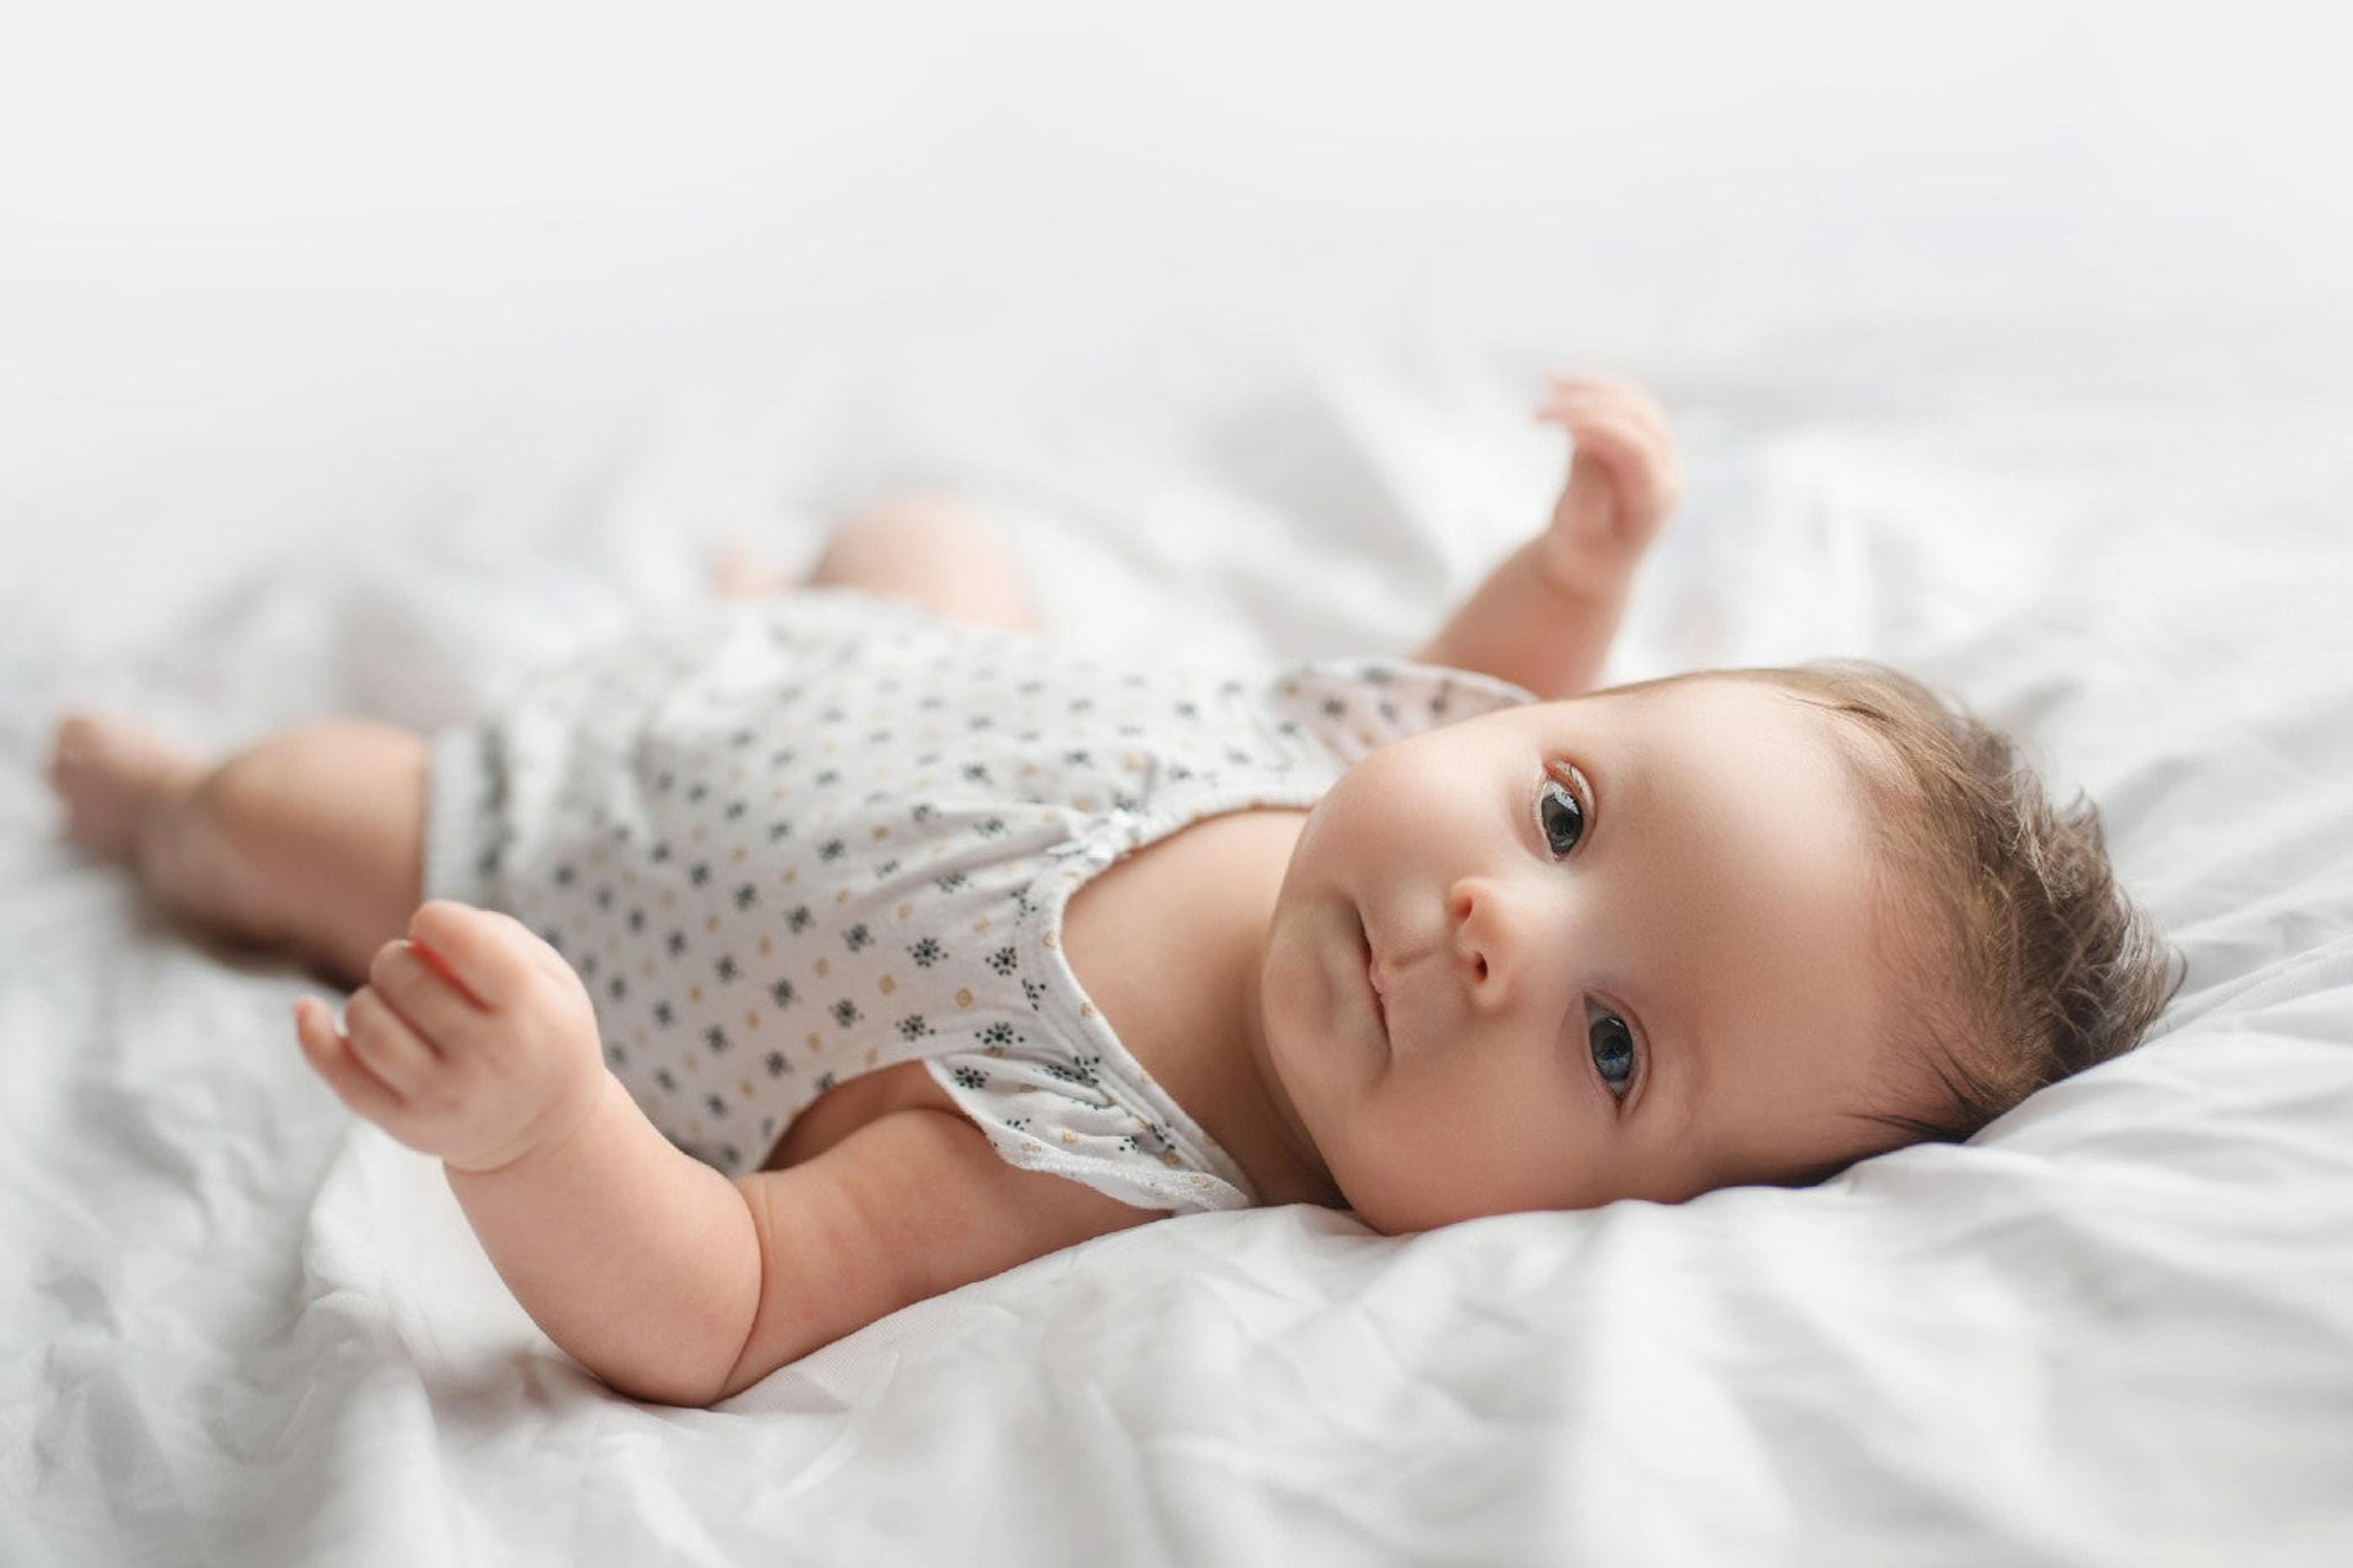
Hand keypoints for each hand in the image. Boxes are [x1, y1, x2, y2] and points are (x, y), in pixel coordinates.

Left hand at [294, 900, 607, 1173]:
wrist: (547, 1132)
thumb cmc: (541, 1032)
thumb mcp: (552, 978)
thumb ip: (494, 937)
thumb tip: (418, 932)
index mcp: (530, 1010)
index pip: (464, 941)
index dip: (435, 920)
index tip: (435, 928)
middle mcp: (489, 1056)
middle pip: (405, 976)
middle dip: (398, 958)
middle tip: (415, 970)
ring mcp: (443, 1096)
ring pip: (367, 1022)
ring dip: (369, 997)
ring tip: (395, 1005)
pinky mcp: (405, 1125)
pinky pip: (339, 1072)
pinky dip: (313, 1034)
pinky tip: (309, 1010)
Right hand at [1533, 372, 1681, 592]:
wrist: (1592, 565)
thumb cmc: (1581, 556)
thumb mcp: (1576, 534)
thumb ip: (1585, 490)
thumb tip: (1586, 439)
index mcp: (1655, 500)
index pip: (1635, 450)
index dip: (1599, 427)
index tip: (1556, 421)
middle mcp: (1666, 471)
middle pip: (1638, 419)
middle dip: (1588, 405)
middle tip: (1538, 409)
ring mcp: (1660, 452)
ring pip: (1633, 402)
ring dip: (1592, 388)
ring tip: (1549, 381)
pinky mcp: (1642, 438)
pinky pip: (1623, 401)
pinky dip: (1593, 389)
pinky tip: (1558, 381)